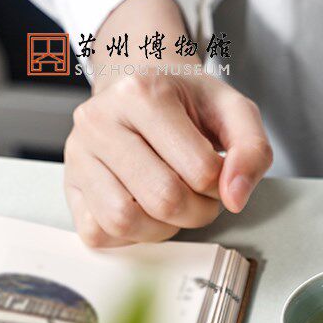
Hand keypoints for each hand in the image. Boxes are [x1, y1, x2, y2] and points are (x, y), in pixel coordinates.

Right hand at [64, 0, 271, 246]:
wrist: (140, 86)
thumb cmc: (187, 105)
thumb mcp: (233, 111)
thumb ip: (252, 150)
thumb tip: (235, 199)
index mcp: (141, 94)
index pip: (200, 171)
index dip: (219, 186)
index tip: (215, 173)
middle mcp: (99, 120)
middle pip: (163, 200)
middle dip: (196, 211)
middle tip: (199, 194)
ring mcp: (78, 154)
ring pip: (125, 221)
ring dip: (162, 227)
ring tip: (171, 202)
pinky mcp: (70, 186)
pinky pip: (99, 234)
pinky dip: (130, 235)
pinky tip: (144, 210)